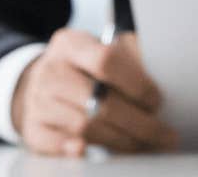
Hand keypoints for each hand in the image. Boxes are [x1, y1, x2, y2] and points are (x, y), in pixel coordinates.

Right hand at [12, 29, 176, 156]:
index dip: (137, 84)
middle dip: (139, 123)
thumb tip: (162, 77)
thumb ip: (131, 57)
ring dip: (122, 141)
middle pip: (99, 102)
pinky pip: (61, 146)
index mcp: (70, 44)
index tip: (156, 101)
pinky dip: (85, 152)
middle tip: (164, 135)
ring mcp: (37, 101)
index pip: (106, 60)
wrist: (40, 82)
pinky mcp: (33, 129)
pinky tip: (107, 153)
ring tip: (145, 144)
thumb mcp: (102, 48)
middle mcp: (50, 71)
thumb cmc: (83, 67)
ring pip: (86, 127)